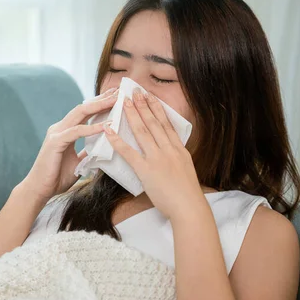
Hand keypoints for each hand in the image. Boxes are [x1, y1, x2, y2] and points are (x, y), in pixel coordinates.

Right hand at [19, 87, 118, 201]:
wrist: (39, 190)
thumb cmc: (56, 177)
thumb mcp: (78, 161)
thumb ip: (87, 152)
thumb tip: (102, 147)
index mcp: (65, 131)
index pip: (85, 113)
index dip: (100, 104)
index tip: (116, 97)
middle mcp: (60, 128)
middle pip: (83, 108)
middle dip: (101, 99)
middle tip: (118, 91)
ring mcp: (56, 134)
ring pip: (79, 114)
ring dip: (98, 107)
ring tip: (115, 101)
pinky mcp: (55, 143)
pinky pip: (76, 132)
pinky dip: (91, 128)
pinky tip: (106, 126)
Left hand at [103, 88, 204, 218]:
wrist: (189, 208)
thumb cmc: (187, 193)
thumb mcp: (185, 169)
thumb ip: (176, 157)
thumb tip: (167, 150)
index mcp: (179, 150)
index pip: (166, 124)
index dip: (157, 108)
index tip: (150, 96)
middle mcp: (169, 150)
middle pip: (154, 123)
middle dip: (144, 105)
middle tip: (135, 91)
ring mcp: (158, 159)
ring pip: (143, 132)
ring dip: (133, 115)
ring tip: (125, 102)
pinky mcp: (146, 170)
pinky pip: (129, 152)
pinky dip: (118, 140)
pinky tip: (109, 131)